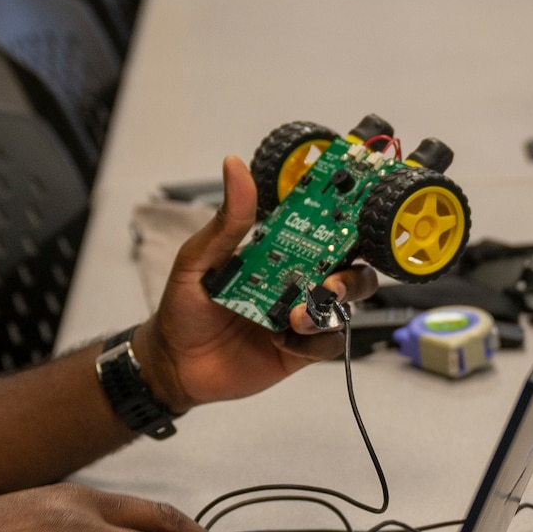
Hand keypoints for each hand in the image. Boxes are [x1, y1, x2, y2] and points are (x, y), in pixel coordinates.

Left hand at [134, 156, 378, 412]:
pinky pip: (327, 344)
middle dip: (351, 274)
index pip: (321, 230)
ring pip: (344, 306)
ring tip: (298, 317)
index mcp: (276, 251)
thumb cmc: (183, 308)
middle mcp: (295, 280)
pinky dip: (313, 342)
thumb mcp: (198, 259)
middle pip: (349, 269)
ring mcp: (299, 315)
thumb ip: (227, 220)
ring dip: (333, 308)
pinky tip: (282, 341)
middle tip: (330, 284)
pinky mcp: (299, 350)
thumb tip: (234, 166)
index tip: (357, 216)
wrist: (175, 365)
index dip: (345, 221)